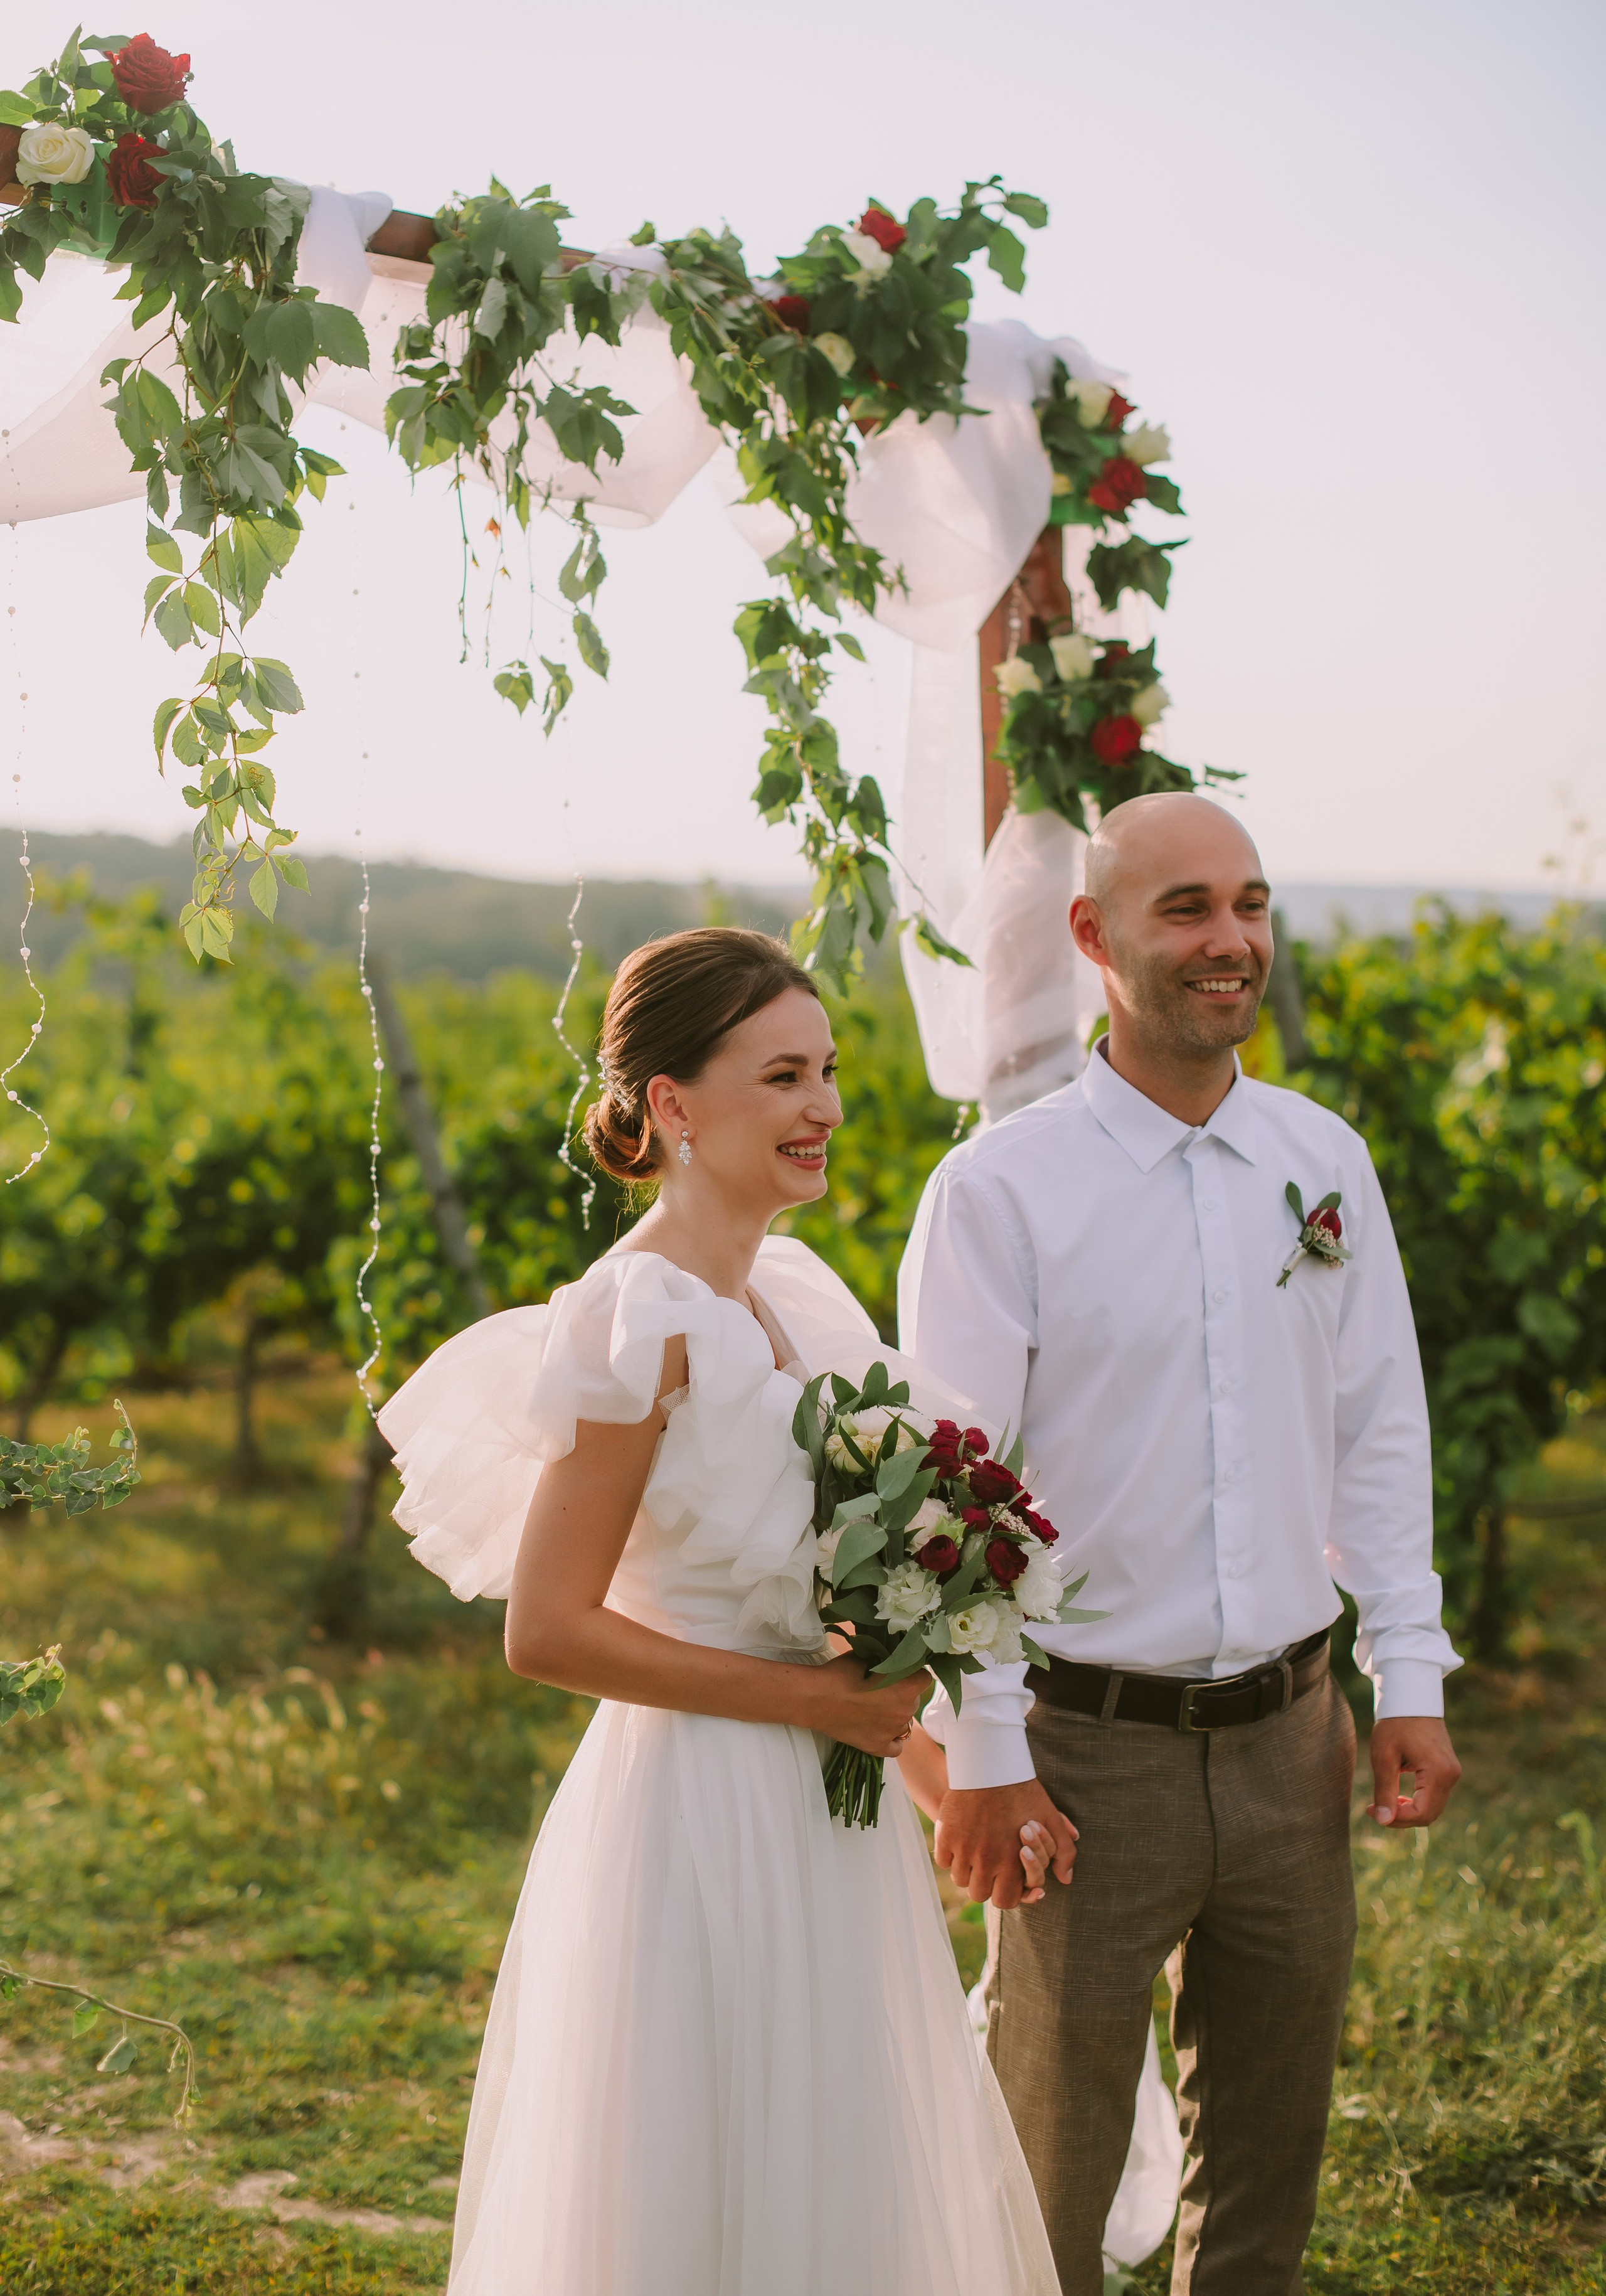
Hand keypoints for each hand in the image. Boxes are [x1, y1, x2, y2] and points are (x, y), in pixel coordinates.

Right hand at [811, 1654, 924, 1756]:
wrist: (815, 1698)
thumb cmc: (840, 1674)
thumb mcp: (867, 1657)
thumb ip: (886, 1661)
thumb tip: (893, 1660)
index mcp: (906, 1687)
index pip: (925, 1678)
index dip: (913, 1673)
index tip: (900, 1670)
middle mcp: (904, 1712)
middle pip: (914, 1700)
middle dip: (903, 1693)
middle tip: (882, 1687)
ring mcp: (892, 1732)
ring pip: (904, 1722)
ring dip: (895, 1714)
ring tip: (874, 1707)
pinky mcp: (877, 1746)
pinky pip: (896, 1747)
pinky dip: (891, 1739)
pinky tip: (880, 1729)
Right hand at [935, 1781, 1077, 1910]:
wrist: (992, 1766)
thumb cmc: (1024, 1793)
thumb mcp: (1051, 1820)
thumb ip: (1063, 1852)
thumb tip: (1064, 1880)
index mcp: (1013, 1863)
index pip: (1005, 1901)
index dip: (1004, 1893)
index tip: (1003, 1880)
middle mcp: (987, 1862)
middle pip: (978, 1893)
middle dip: (984, 1883)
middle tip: (987, 1866)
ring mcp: (964, 1849)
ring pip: (959, 1878)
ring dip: (966, 1870)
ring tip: (973, 1853)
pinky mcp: (945, 1835)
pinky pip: (942, 1860)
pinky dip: (948, 1854)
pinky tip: (958, 1842)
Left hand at [1367, 1715, 1460, 1828]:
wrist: (1411, 1699)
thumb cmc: (1395, 1723)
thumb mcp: (1383, 1757)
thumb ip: (1384, 1791)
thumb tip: (1383, 1821)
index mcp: (1439, 1772)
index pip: (1421, 1813)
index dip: (1396, 1819)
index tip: (1371, 1810)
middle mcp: (1451, 1776)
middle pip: (1429, 1815)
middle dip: (1401, 1818)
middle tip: (1375, 1810)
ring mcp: (1452, 1773)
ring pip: (1432, 1808)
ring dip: (1408, 1812)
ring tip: (1385, 1802)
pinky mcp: (1447, 1770)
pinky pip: (1434, 1797)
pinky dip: (1416, 1802)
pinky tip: (1397, 1796)